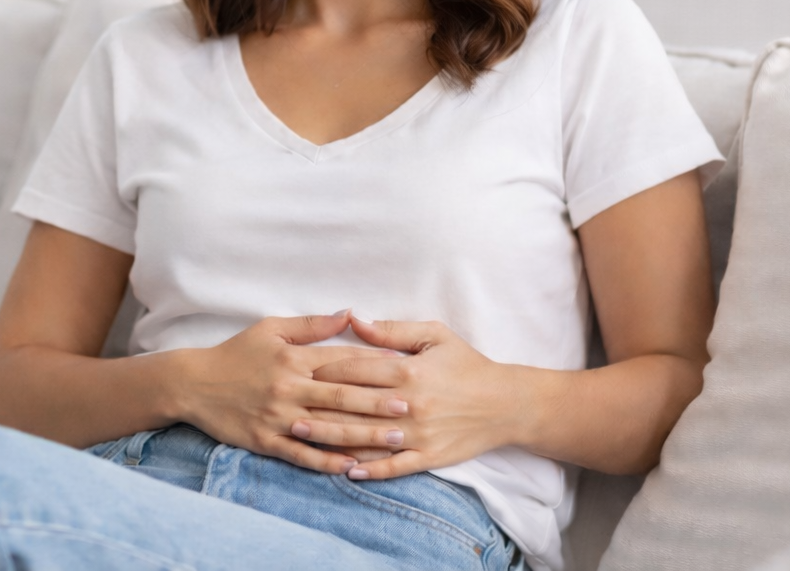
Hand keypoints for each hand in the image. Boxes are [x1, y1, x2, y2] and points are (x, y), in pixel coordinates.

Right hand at [176, 312, 410, 474]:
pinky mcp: (265, 441)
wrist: (193, 384)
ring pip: (327, 428)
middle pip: (341, 396)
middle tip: (412, 407)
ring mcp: (278, 417)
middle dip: (379, 403)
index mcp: (293, 358)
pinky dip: (327, 461)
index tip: (406, 369)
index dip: (376, 365)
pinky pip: (301, 455)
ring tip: (395, 438)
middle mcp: (289, 387)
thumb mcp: (271, 328)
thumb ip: (312, 324)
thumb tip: (350, 313)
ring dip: (364, 434)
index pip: (342, 361)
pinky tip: (352, 466)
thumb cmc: (236, 353)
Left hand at [299, 316, 514, 479]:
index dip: (326, 370)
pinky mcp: (429, 457)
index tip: (300, 369)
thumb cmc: (467, 364)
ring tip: (300, 436)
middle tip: (284, 406)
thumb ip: (391, 331)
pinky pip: (394, 467)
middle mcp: (410, 405)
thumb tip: (353, 319)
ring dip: (331, 438)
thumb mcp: (434, 336)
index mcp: (408, 372)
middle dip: (317, 405)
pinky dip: (369, 470)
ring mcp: (419, 434)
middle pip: (354, 406)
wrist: (506, 404)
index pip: (357, 370)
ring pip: (367, 439)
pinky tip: (345, 470)